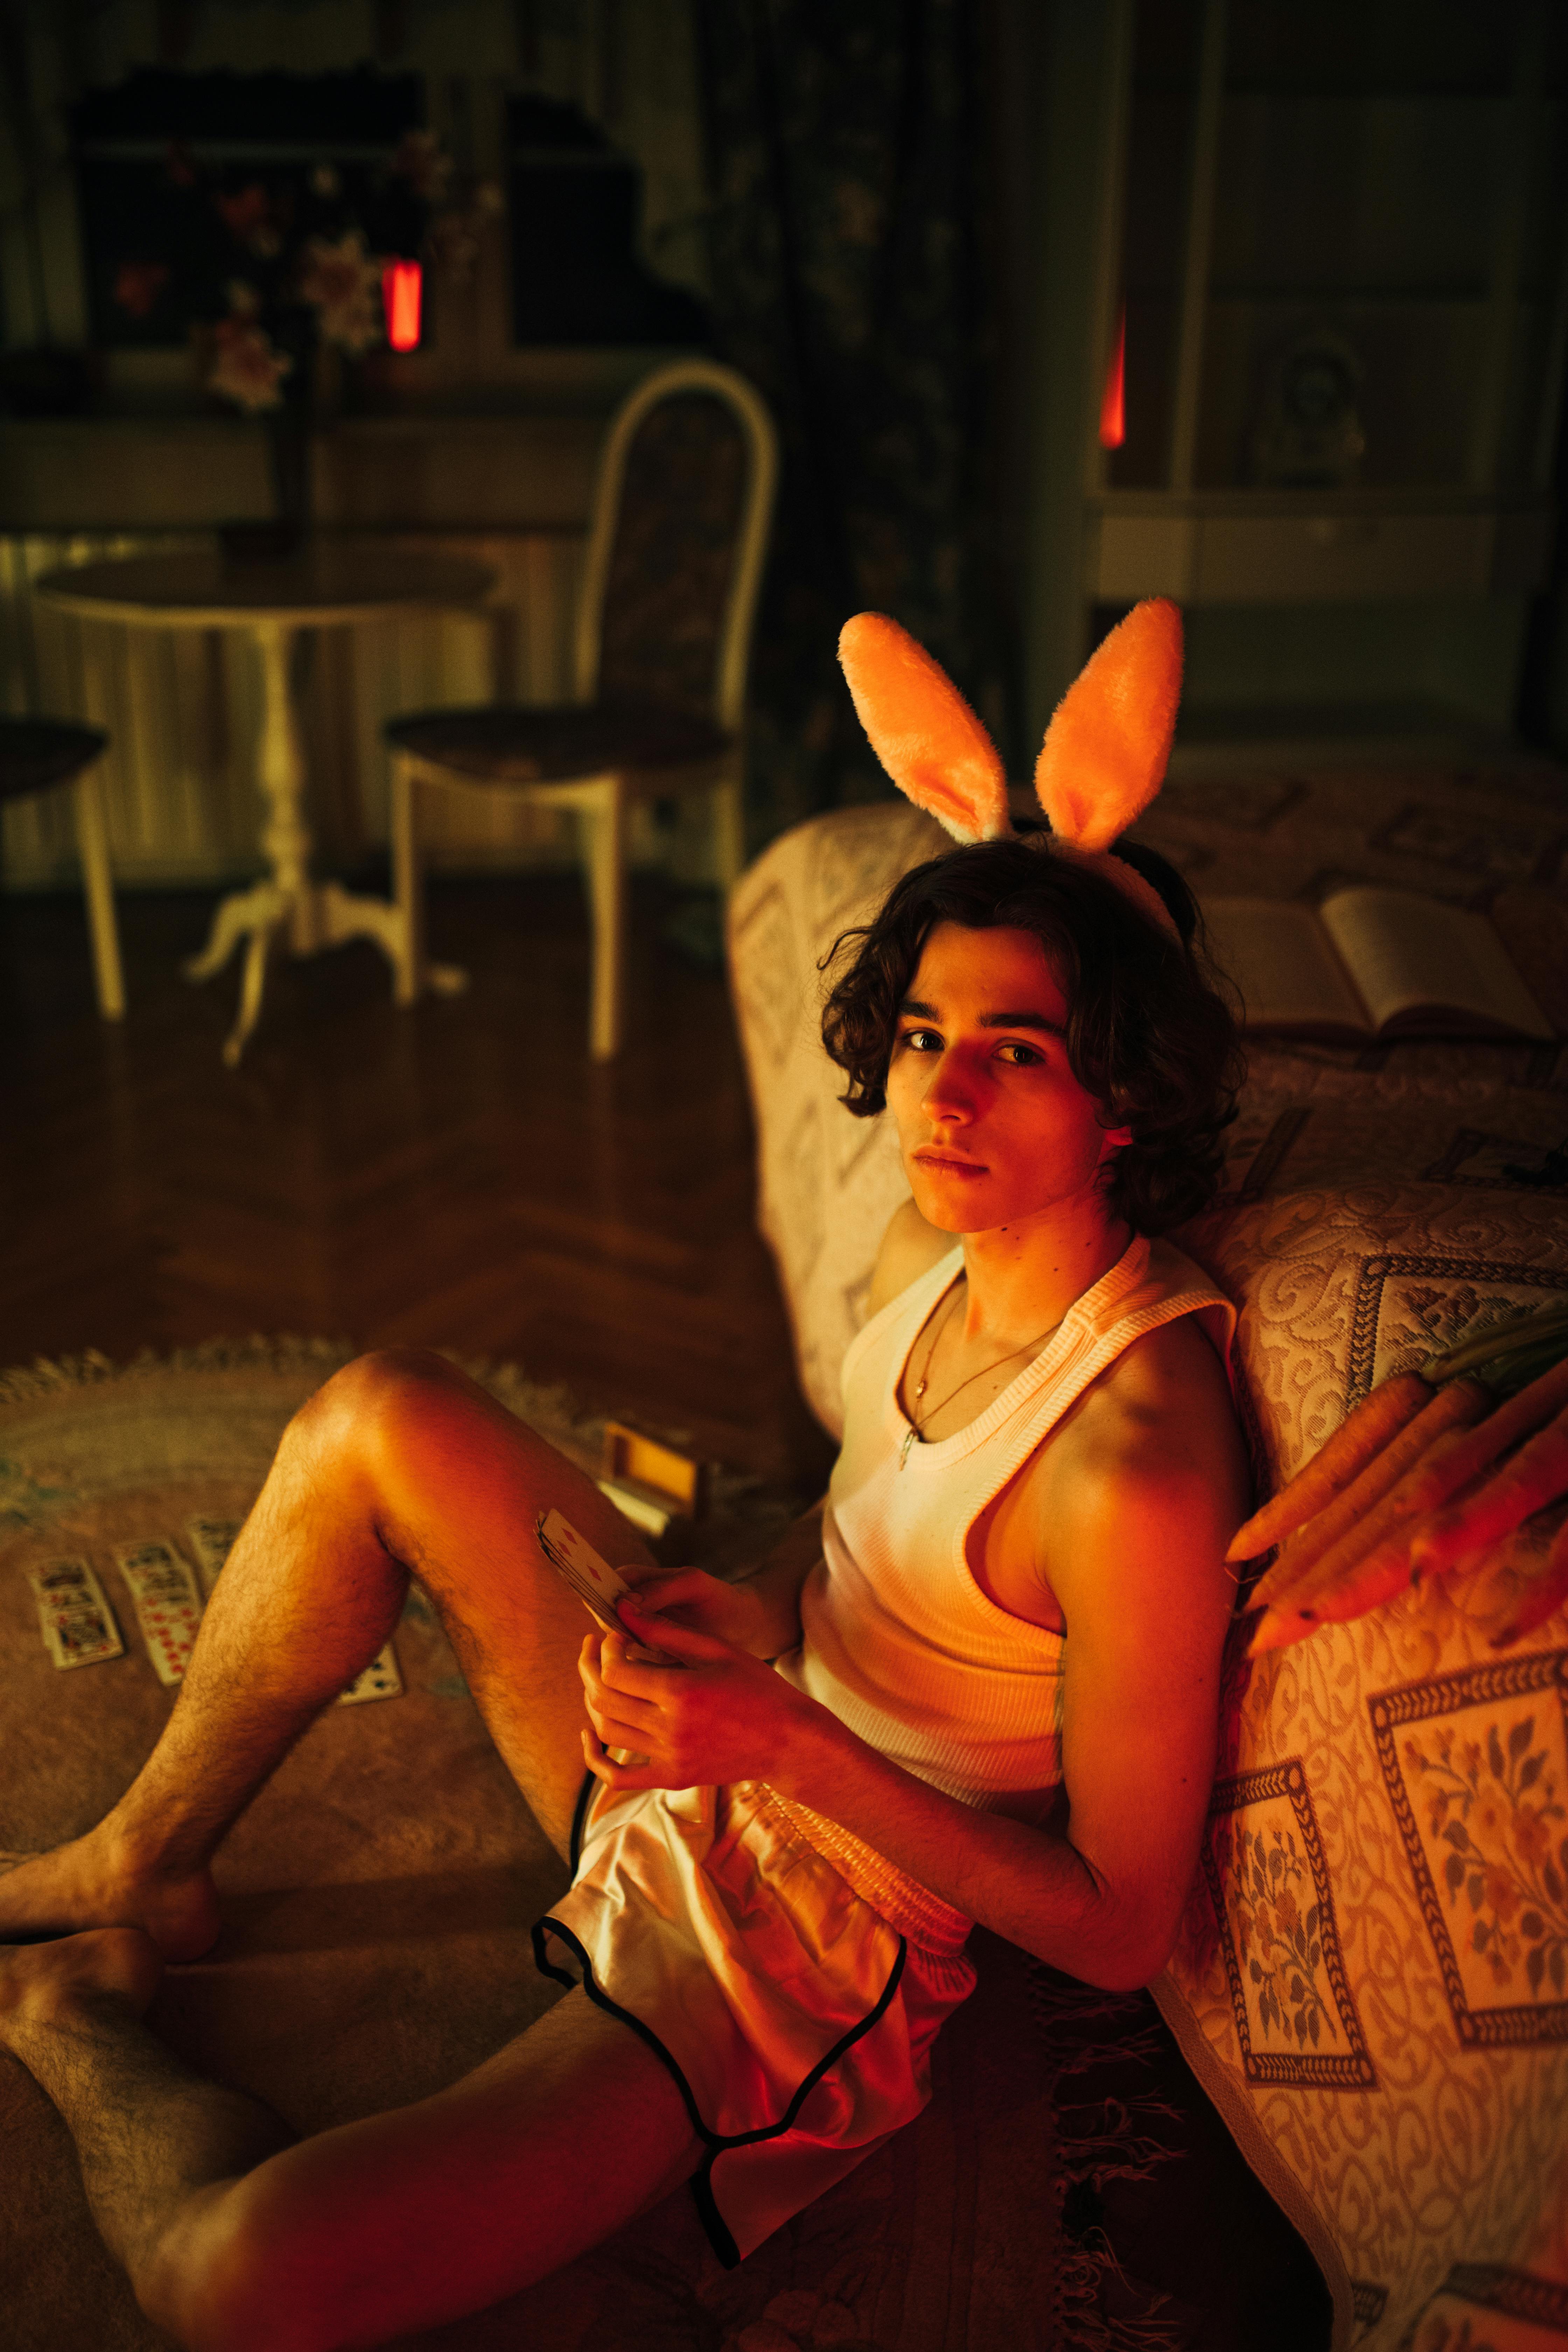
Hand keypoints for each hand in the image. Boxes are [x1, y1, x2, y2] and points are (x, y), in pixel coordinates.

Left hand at [577, 1608, 826, 1793]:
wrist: (787, 1739)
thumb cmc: (756, 1686)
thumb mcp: (715, 1649)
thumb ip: (665, 1631)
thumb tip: (623, 1611)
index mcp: (681, 1692)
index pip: (615, 1670)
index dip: (607, 1648)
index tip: (617, 1634)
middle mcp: (671, 1730)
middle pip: (603, 1699)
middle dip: (589, 1668)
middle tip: (594, 1648)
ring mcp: (670, 1758)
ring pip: (606, 1732)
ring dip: (592, 1701)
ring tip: (598, 1678)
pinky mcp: (672, 1777)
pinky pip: (618, 1778)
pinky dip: (595, 1758)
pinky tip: (590, 1734)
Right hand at [618, 1567, 780, 1656]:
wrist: (743, 1630)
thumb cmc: (718, 1599)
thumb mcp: (694, 1585)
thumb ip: (660, 1588)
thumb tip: (623, 1603)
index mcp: (636, 1580)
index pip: (604, 1586)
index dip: (601, 1597)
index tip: (612, 1613)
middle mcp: (630, 1608)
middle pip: (603, 1616)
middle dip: (616, 1629)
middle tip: (641, 1637)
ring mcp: (636, 1634)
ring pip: (614, 1643)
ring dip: (629, 1649)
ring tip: (661, 1649)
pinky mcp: (646, 1658)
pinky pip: (630, 1663)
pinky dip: (641, 1666)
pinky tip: (666, 1664)